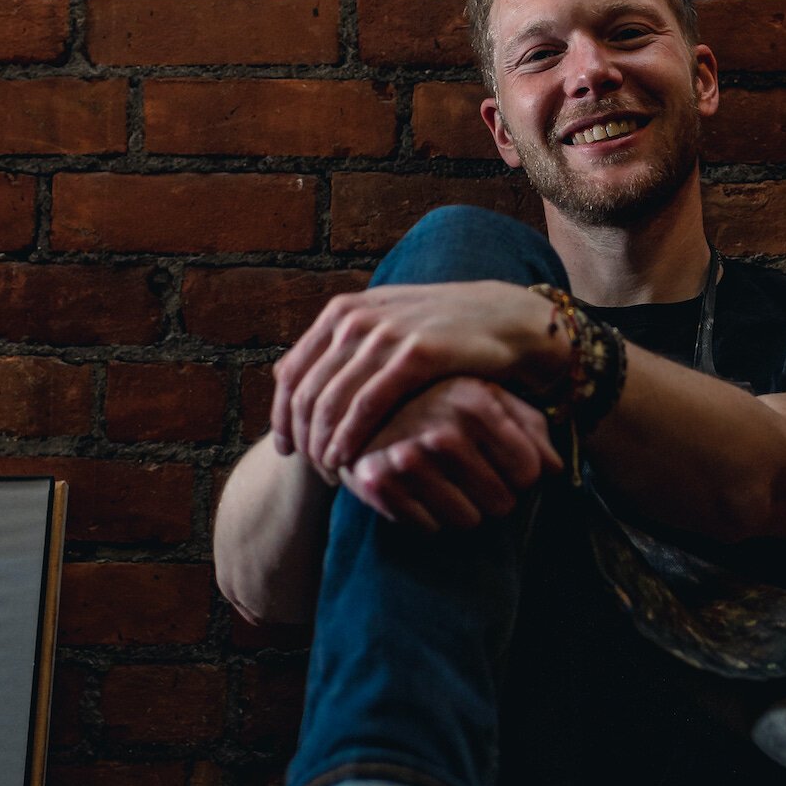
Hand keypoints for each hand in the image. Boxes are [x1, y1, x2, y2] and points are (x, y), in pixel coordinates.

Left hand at [271, 281, 560, 473]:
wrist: (504, 318)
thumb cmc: (441, 332)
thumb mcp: (383, 327)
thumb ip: (337, 347)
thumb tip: (281, 372)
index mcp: (342, 312)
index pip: (291, 372)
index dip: (282, 417)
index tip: (288, 451)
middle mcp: (356, 319)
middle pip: (306, 392)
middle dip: (304, 439)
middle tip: (313, 471)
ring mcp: (385, 334)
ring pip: (331, 402)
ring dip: (324, 445)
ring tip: (330, 473)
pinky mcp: (415, 355)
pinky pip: (367, 406)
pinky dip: (350, 438)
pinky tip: (348, 462)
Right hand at [340, 378, 562, 532]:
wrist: (359, 405)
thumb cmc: (440, 401)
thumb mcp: (490, 398)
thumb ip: (530, 427)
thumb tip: (554, 470)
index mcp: (476, 402)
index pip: (529, 472)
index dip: (522, 476)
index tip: (507, 466)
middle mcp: (442, 430)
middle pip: (502, 503)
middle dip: (494, 496)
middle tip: (472, 478)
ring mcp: (406, 458)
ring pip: (468, 522)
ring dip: (463, 511)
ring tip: (446, 484)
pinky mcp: (376, 483)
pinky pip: (429, 529)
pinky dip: (429, 518)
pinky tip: (418, 492)